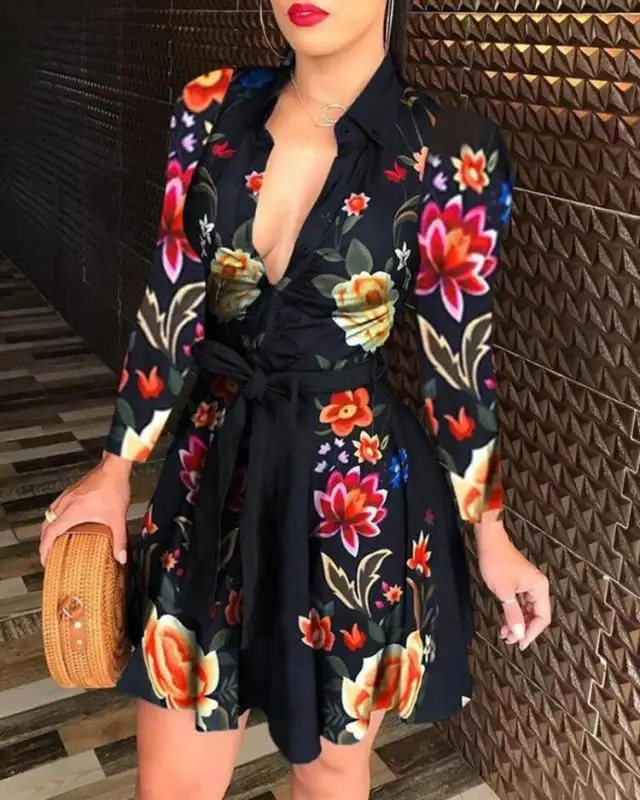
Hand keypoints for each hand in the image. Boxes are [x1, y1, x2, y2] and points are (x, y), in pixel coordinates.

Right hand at [39, 453, 131, 566]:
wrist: (114, 468)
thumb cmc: (113, 487)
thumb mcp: (117, 518)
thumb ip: (119, 539)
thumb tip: (121, 556)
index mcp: (73, 512)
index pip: (50, 534)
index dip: (44, 549)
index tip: (45, 559)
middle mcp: (66, 504)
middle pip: (46, 526)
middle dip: (44, 542)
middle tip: (48, 552)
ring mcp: (67, 496)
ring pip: (49, 516)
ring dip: (49, 529)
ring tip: (55, 540)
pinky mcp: (71, 491)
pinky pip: (56, 507)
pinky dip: (55, 517)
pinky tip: (66, 520)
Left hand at [475, 521, 550, 650]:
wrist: (489, 541)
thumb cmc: (497, 561)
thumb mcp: (504, 592)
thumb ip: (513, 614)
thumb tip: (519, 633)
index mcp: (539, 588)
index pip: (543, 617)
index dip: (532, 633)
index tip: (520, 643)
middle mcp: (538, 587)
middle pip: (536, 615)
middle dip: (523, 629)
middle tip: (509, 639)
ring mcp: (529, 585)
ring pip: (527, 611)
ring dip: (517, 622)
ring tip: (504, 632)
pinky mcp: (520, 583)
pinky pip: (521, 603)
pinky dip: (513, 613)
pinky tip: (505, 621)